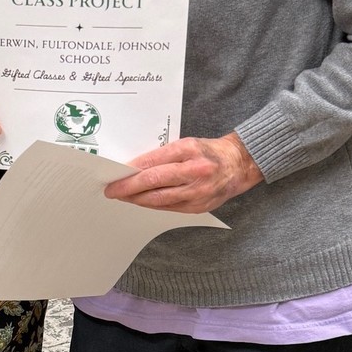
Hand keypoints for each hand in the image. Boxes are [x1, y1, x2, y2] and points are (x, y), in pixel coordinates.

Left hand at [104, 133, 264, 213]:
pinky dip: (153, 205)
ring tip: (123, 196)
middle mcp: (194, 171)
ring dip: (137, 199)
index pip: (152, 162)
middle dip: (129, 188)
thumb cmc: (208, 151)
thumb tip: (136, 167)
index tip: (116, 174)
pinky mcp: (199, 207)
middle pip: (154, 181)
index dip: (131, 170)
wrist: (238, 164)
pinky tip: (142, 202)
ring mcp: (198, 191)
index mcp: (188, 150)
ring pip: (159, 199)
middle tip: (112, 190)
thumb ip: (163, 155)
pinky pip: (169, 208)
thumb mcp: (186, 144)